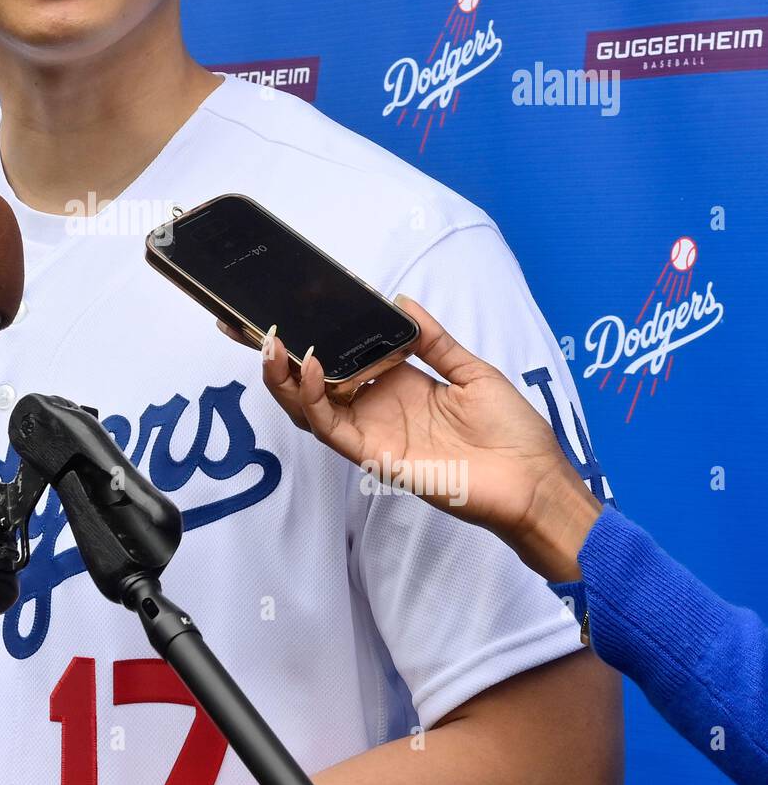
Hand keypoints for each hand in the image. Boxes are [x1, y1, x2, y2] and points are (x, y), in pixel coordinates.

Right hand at [219, 297, 599, 576]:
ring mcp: (372, 433)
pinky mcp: (375, 456)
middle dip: (277, 356)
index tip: (285, 308)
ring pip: (309, 407)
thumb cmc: (514, 433)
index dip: (310, 337)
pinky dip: (313, 399)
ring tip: (272, 343)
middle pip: (312, 382)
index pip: (341, 357)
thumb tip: (401, 302)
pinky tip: (310, 367)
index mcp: (398, 385)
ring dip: (284, 377)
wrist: (536, 482)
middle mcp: (377, 408)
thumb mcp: (472, 371)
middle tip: (247, 325)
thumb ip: (434, 341)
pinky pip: (331, 428)